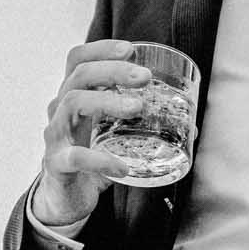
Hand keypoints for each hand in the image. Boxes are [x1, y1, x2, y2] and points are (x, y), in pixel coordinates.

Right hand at [30, 39, 147, 225]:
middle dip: (112, 70)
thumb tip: (192, 128)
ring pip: (72, 103)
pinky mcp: (56, 164)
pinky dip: (100, 160)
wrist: (64, 200)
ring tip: (137, 108)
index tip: (130, 50)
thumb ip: (147, 129)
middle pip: (78, 75)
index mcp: (74, 97)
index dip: (101, 49)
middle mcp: (60, 110)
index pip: (78, 61)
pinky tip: (122, 167)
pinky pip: (74, 157)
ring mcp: (55, 135)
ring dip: (107, 101)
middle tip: (144, 77)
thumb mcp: (116, 139)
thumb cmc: (90, 161)